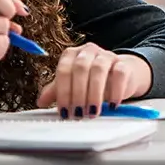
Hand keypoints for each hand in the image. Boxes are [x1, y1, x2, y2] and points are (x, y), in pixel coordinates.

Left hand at [36, 43, 151, 119]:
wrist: (119, 75)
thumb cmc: (91, 80)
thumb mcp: (72, 85)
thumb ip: (57, 91)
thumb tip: (41, 101)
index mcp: (71, 55)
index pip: (63, 70)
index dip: (63, 92)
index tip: (64, 111)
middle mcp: (88, 51)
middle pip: (80, 68)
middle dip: (78, 93)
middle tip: (78, 113)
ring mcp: (106, 55)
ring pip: (99, 69)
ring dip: (94, 93)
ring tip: (93, 112)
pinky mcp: (123, 63)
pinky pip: (119, 73)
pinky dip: (115, 90)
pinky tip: (112, 105)